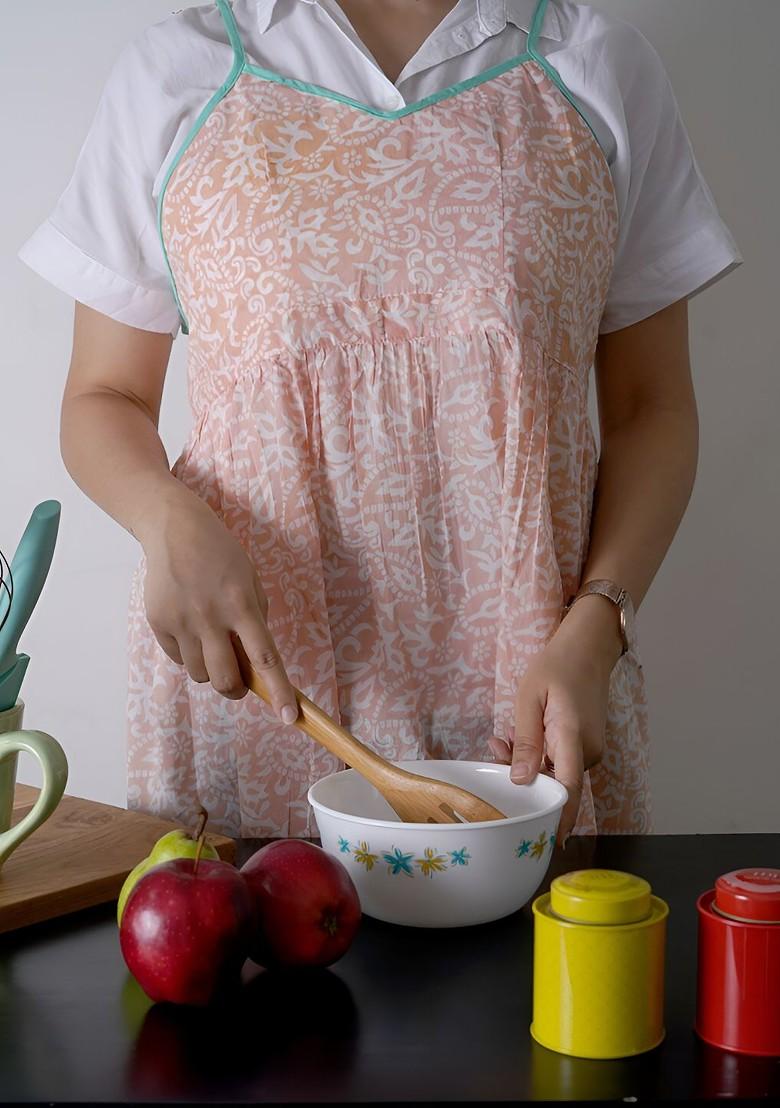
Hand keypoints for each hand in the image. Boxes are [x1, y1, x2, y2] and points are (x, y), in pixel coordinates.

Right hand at [135, 487, 298, 723]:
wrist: (174, 528)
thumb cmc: (222, 554)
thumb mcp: (250, 580)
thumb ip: (254, 620)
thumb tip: (254, 664)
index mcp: (242, 604)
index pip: (265, 658)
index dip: (279, 692)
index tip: (290, 718)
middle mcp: (211, 616)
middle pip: (226, 680)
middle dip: (237, 689)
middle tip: (240, 681)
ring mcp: (181, 621)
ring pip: (201, 675)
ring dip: (212, 670)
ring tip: (212, 641)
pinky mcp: (158, 622)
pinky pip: (178, 659)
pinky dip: (189, 655)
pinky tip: (190, 627)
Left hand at [487, 596, 622, 843]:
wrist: (588, 648)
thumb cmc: (556, 666)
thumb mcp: (529, 698)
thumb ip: (526, 741)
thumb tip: (520, 781)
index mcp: (573, 738)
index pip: (568, 791)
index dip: (558, 821)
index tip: (546, 845)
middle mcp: (587, 752)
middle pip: (553, 783)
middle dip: (521, 777)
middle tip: (496, 748)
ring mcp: (589, 750)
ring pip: (554, 773)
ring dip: (527, 762)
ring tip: (506, 735)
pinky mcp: (585, 747)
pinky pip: (559, 761)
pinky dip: (538, 755)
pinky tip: (521, 735)